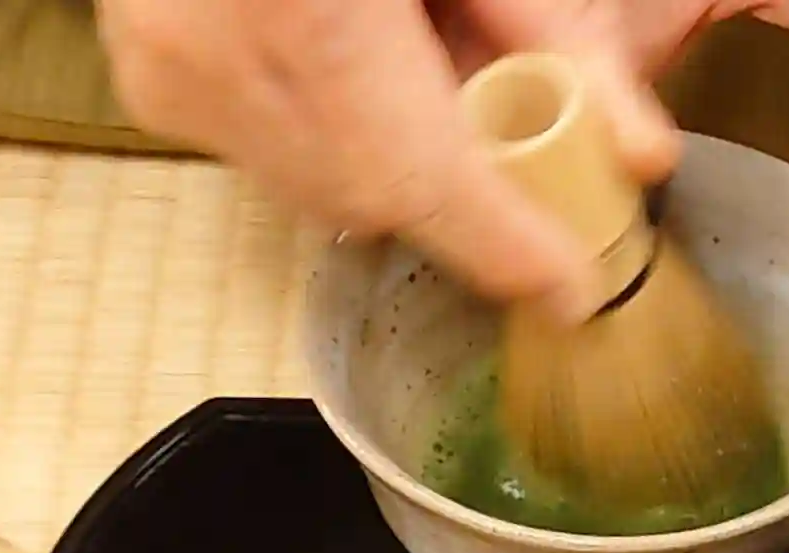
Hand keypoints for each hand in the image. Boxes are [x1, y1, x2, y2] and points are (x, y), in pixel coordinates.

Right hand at [93, 0, 679, 323]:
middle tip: (502, 120)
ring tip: (400, 57)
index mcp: (318, 17)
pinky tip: (339, 49)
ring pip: (316, 184)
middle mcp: (225, 59)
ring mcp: (175, 78)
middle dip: (448, 179)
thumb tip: (635, 149)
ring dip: (383, 150)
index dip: (509, 248)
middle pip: (374, 193)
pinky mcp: (153, 81)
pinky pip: (263, 148)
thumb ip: (548, 32)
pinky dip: (320, 122)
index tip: (570, 289)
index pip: (428, 180)